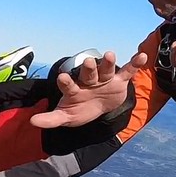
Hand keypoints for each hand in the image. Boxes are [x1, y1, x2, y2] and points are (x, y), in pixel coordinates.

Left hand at [30, 50, 144, 128]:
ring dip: (107, 62)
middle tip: (89, 62)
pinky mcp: (119, 81)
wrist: (100, 107)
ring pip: (106, 69)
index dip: (66, 81)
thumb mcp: (66, 116)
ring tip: (110, 54)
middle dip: (88, 68)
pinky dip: (135, 64)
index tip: (62, 77)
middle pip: (88, 73)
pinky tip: (142, 56)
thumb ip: (51, 119)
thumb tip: (33, 122)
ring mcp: (104, 80)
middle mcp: (88, 81)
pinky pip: (128, 71)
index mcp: (74, 89)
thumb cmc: (80, 110)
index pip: (68, 84)